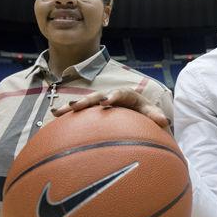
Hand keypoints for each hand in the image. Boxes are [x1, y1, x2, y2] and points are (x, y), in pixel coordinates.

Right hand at [51, 88, 169, 128]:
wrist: (136, 111)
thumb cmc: (145, 112)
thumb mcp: (151, 113)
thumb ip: (155, 116)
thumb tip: (164, 121)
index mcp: (126, 95)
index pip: (119, 93)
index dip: (113, 96)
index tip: (106, 103)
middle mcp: (110, 97)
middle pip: (96, 97)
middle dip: (86, 101)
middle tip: (76, 107)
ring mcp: (99, 104)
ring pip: (84, 105)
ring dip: (71, 108)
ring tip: (57, 113)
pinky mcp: (93, 113)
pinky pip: (79, 115)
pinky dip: (67, 118)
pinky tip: (52, 122)